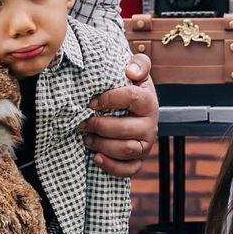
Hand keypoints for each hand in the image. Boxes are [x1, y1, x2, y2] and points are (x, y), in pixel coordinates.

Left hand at [80, 55, 157, 176]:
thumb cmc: (131, 90)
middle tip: (82, 122)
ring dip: (102, 145)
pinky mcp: (138, 160)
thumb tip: (131, 71)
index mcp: (148, 101)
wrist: (135, 110)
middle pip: (126, 128)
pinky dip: (111, 166)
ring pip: (126, 149)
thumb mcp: (137, 72)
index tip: (91, 101)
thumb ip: (139, 64)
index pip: (132, 98)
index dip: (110, 99)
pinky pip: (128, 169)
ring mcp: (145, 144)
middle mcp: (150, 124)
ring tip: (86, 139)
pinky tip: (96, 158)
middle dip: (100, 126)